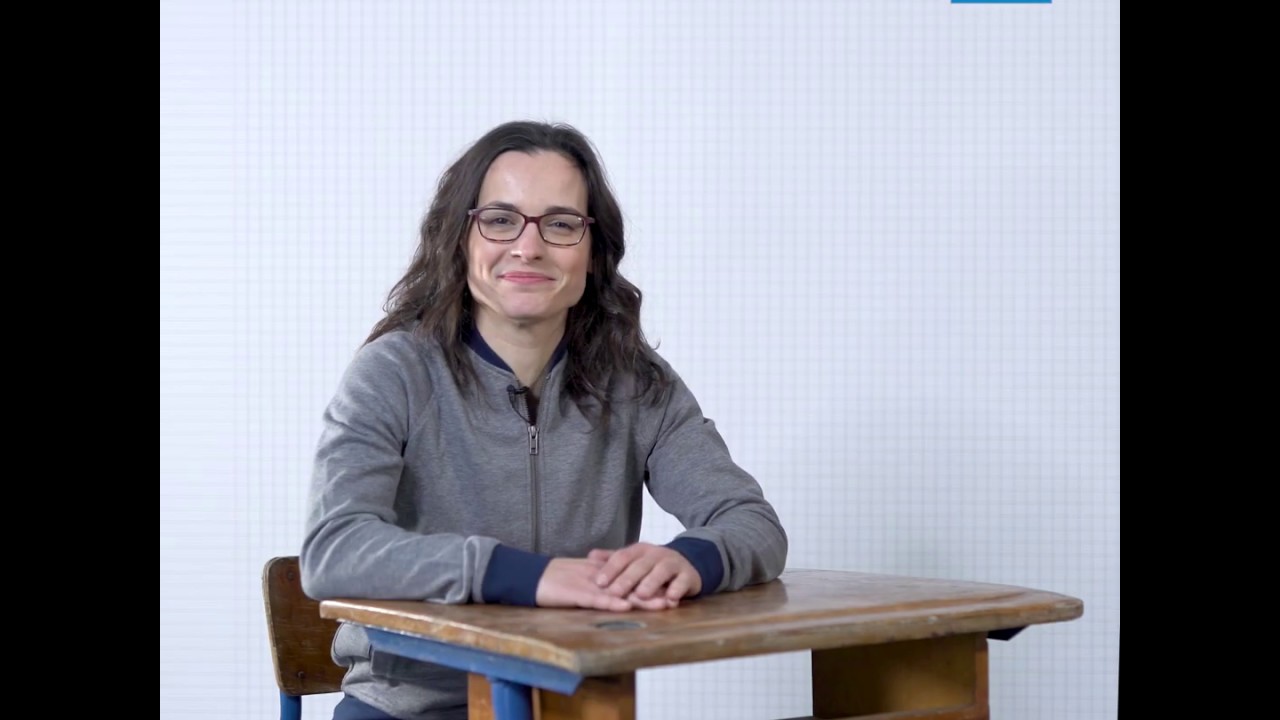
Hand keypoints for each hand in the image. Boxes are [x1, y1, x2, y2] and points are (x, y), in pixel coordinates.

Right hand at [535, 558, 668, 611]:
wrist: (532, 577)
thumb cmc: (556, 582)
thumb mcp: (581, 583)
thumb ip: (598, 584)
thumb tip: (615, 592)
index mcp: (603, 577)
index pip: (631, 582)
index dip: (650, 587)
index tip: (669, 593)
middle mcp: (601, 581)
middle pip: (632, 587)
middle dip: (653, 594)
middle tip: (674, 599)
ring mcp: (590, 587)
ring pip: (620, 593)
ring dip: (641, 600)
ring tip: (661, 604)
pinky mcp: (578, 595)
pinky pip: (598, 600)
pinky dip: (612, 603)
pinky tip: (627, 607)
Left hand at [588, 543, 701, 606]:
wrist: (687, 564)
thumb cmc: (653, 566)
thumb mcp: (634, 560)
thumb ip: (613, 559)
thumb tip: (589, 557)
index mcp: (640, 550)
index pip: (623, 556)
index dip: (610, 568)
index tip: (598, 582)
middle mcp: (656, 554)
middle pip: (640, 564)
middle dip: (627, 578)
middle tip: (615, 592)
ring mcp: (673, 563)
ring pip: (661, 571)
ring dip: (651, 582)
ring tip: (641, 595)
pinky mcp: (688, 575)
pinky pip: (682, 581)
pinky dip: (677, 589)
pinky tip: (670, 599)